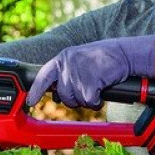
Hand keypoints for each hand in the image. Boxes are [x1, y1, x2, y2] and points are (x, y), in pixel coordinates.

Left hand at [26, 36, 154, 109]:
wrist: (124, 53)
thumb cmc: (103, 59)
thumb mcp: (79, 60)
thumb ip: (66, 72)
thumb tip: (56, 93)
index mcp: (63, 58)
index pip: (43, 76)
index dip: (36, 90)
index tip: (30, 101)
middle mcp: (67, 64)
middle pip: (63, 95)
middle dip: (74, 99)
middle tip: (87, 91)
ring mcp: (78, 73)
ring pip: (76, 100)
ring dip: (87, 100)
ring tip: (96, 88)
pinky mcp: (91, 82)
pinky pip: (89, 101)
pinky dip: (97, 101)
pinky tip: (102, 91)